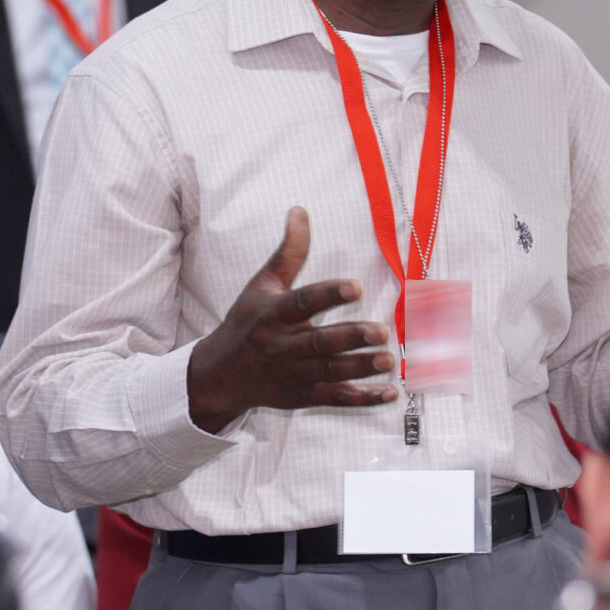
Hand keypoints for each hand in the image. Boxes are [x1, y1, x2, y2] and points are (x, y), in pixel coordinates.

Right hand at [186, 207, 397, 434]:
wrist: (221, 375)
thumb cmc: (247, 323)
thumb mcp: (261, 285)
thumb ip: (288, 252)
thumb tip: (300, 210)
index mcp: (273, 314)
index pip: (302, 302)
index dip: (328, 295)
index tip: (355, 287)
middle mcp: (282, 346)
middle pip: (319, 343)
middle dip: (350, 338)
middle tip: (381, 331)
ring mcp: (293, 374)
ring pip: (329, 372)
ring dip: (360, 367)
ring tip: (388, 359)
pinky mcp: (302, 396)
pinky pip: (334, 398)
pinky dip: (362, 398)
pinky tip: (389, 393)